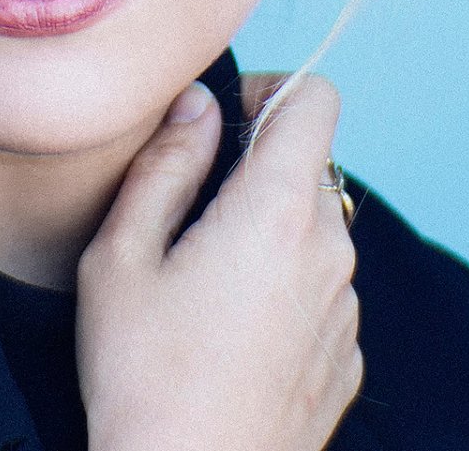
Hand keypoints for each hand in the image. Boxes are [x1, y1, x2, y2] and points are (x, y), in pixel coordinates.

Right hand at [76, 73, 360, 450]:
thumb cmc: (144, 378)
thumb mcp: (122, 256)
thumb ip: (165, 164)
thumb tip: (195, 106)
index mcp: (278, 212)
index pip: (315, 98)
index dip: (268, 89)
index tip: (224, 121)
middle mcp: (331, 252)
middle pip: (310, 167)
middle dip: (255, 171)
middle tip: (186, 215)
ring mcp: (346, 310)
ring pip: (315, 232)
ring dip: (268, 233)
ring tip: (199, 286)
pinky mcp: (346, 357)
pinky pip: (320, 292)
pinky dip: (282, 290)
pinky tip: (226, 334)